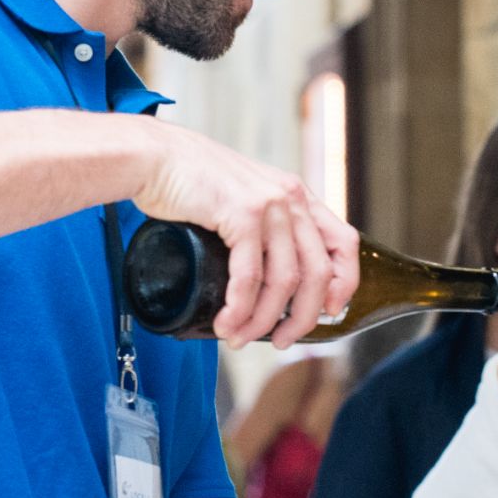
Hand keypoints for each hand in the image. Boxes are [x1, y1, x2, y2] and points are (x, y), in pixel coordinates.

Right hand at [129, 119, 361, 347]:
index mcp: (297, 195)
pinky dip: (239, 309)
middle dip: (302, 318)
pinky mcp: (240, 214)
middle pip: (317, 272)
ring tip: (240, 338)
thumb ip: (264, 226)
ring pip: (284, 281)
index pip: (344, 242)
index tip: (328, 312)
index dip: (344, 282)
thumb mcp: (243, 198)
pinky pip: (249, 276)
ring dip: (263, 320)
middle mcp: (290, 198)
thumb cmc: (191, 182)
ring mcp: (268, 205)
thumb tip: (270, 280)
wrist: (153, 156)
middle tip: (281, 341)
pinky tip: (227, 323)